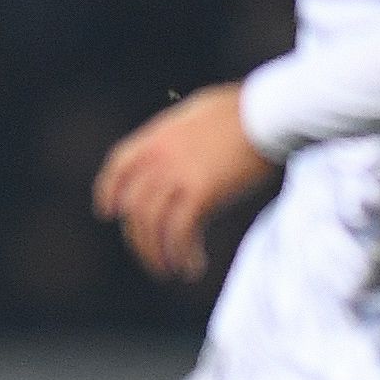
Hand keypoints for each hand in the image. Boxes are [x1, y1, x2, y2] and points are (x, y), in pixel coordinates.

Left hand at [94, 84, 276, 280]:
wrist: (272, 110)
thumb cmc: (250, 108)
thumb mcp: (202, 110)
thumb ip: (185, 131)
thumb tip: (186, 143)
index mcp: (159, 134)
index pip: (120, 164)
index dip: (108, 190)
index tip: (108, 212)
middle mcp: (161, 155)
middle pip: (134, 205)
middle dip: (139, 238)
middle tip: (153, 259)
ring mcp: (178, 174)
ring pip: (151, 225)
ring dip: (156, 254)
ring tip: (170, 271)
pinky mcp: (201, 192)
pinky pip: (179, 232)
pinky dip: (183, 254)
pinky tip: (194, 266)